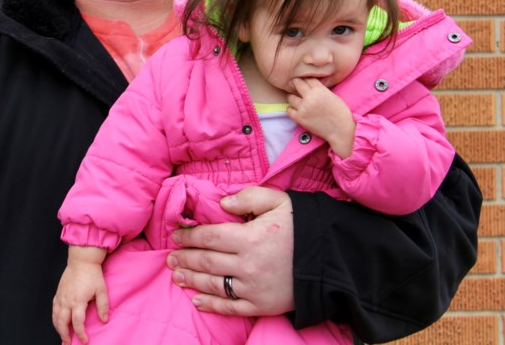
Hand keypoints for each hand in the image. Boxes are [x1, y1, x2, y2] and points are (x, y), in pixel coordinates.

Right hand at [52, 248, 108, 343]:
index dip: (80, 333)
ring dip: (58, 328)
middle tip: (69, 343)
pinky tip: (58, 322)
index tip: (84, 340)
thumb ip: (103, 306)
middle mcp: (67, 300)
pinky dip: (54, 318)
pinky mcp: (58, 293)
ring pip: (55, 317)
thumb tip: (104, 319)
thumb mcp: (102, 290)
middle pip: (62, 322)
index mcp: (78, 300)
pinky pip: (53, 308)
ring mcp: (61, 296)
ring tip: (63, 336)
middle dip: (65, 335)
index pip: (77, 322)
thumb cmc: (92, 274)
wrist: (82, 260)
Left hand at [167, 186, 294, 315]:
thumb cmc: (305, 227)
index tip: (177, 235)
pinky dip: (211, 305)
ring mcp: (254, 288)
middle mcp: (248, 265)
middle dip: (185, 258)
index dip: (190, 236)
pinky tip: (197, 301)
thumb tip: (223, 202)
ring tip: (177, 275)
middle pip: (207, 262)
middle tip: (170, 256)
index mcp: (250, 237)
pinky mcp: (262, 306)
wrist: (334, 260)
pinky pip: (231, 308)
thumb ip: (250, 197)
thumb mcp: (280, 201)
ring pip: (214, 284)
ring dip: (192, 280)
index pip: (209, 236)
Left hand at [288, 77, 354, 157]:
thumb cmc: (340, 112)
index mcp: (320, 90)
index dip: (305, 79)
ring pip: (290, 97)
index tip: (304, 80)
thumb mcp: (332, 95)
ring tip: (297, 99)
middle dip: (296, 83)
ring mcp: (304, 108)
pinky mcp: (300, 118)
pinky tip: (295, 109)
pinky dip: (291, 109)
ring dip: (293, 97)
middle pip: (297, 83)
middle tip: (296, 86)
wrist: (341, 130)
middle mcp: (310, 97)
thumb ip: (321, 89)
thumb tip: (311, 85)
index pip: (307, 78)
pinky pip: (289, 110)